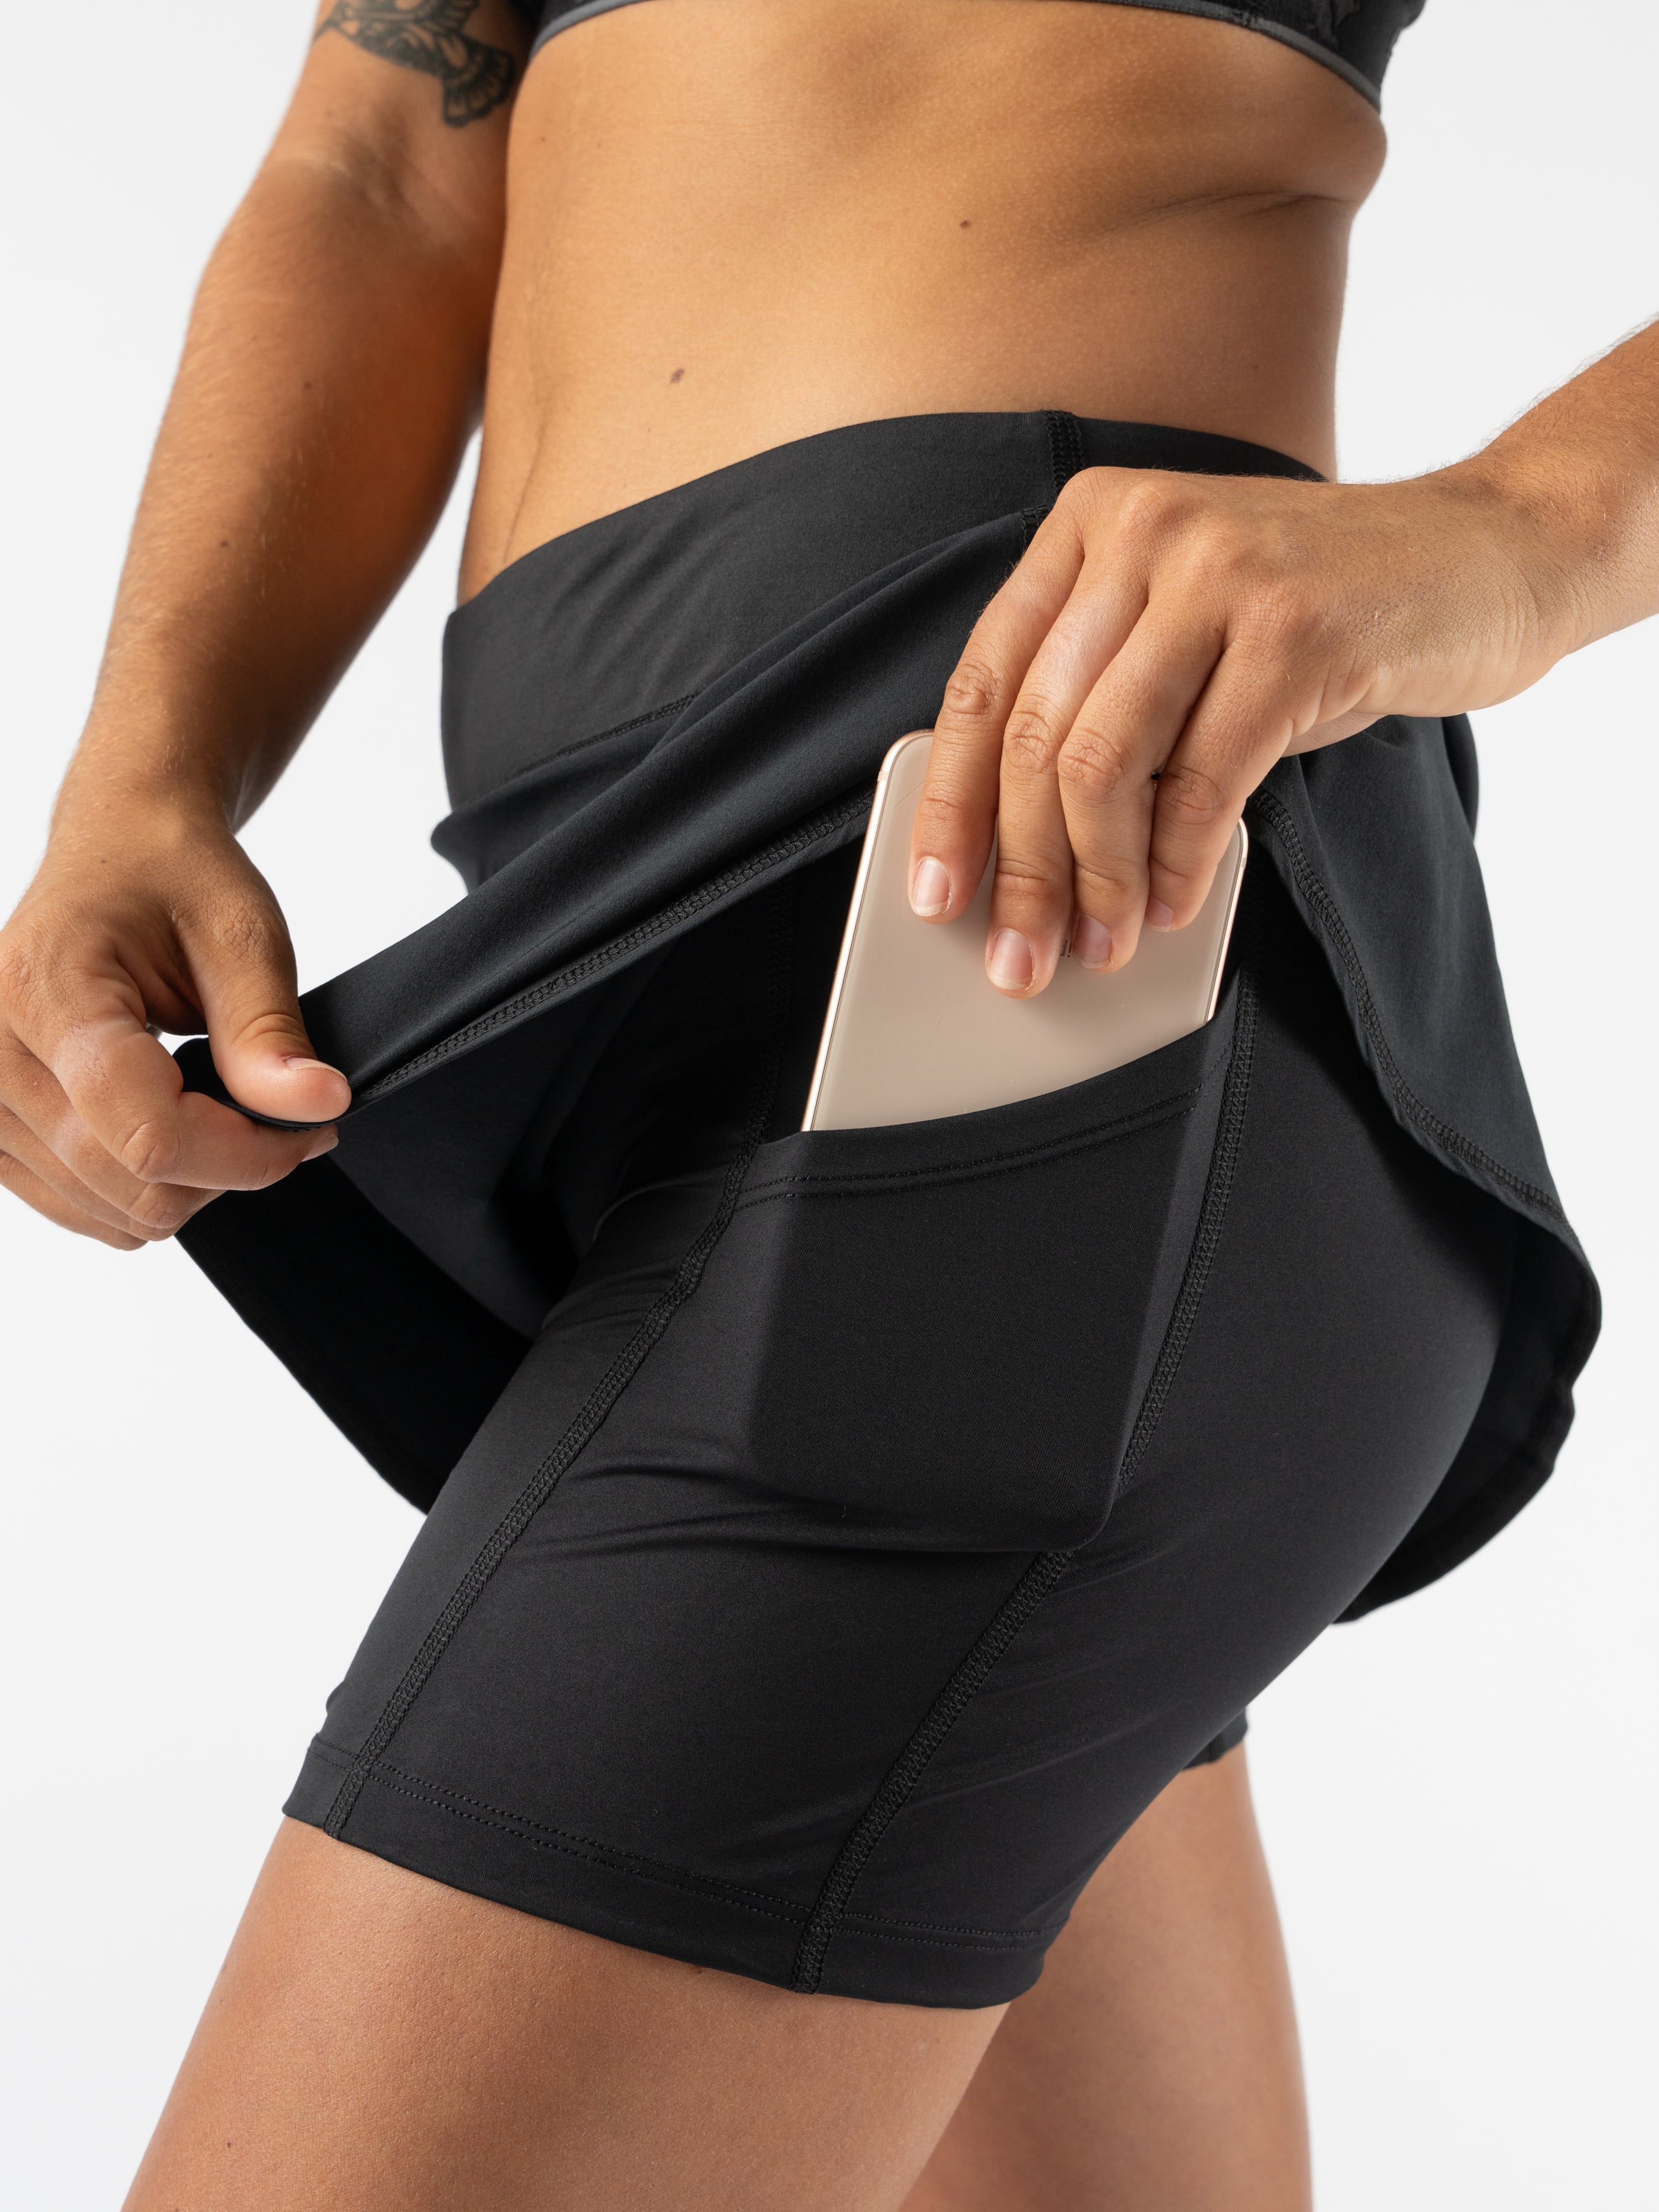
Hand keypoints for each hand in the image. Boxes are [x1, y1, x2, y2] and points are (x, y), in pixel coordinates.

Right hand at [0, 793, 349, 1248]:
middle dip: (229, 1168)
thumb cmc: (171, 876)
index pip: (149, 1135)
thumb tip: (316, 1107)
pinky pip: (83, 1207)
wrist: (116, 852)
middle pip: (131, 1184)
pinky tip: (178, 1125)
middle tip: (281, 1115)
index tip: (308, 1126)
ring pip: (111, 1212)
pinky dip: (147, 1186)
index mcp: (48, 992)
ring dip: (191, 1182)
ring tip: (227, 1111)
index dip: (246, 1154)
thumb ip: (268, 1029)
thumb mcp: (241, 932)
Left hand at [909, 460, 1565, 993]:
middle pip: (1035, 735)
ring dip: (1097, 881)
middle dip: (1020, 869)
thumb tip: (1017, 848)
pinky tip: (1170, 906)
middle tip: (1019, 957)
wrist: (1491, 550)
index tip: (934, 896)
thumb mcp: (1189, 626)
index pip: (983, 684)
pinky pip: (1203, 781)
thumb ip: (1105, 696)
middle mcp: (1143, 530)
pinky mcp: (1296, 630)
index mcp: (1091, 524)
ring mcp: (1220, 572)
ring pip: (1103, 764)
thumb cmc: (1322, 612)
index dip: (949, 804)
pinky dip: (1177, 864)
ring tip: (1102, 946)